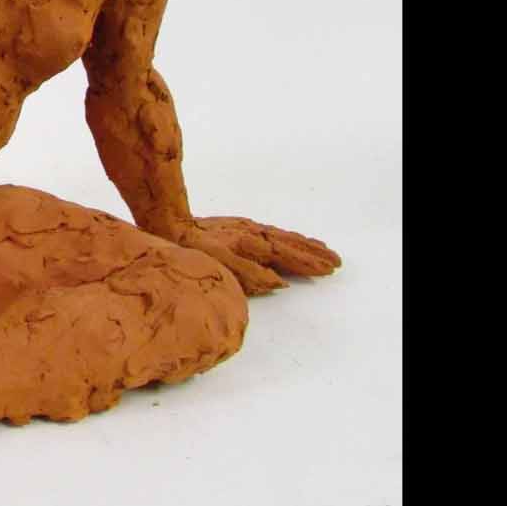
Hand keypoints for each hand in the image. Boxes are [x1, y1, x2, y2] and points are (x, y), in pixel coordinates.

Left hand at [173, 216, 339, 295]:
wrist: (169, 222)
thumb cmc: (191, 248)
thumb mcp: (219, 266)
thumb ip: (251, 275)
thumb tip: (280, 283)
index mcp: (252, 244)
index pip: (288, 256)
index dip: (310, 264)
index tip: (330, 270)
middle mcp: (254, 234)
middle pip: (291, 244)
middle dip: (314, 254)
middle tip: (337, 262)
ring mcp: (246, 229)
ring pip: (283, 237)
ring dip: (304, 244)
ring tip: (323, 250)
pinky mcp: (237, 228)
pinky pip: (271, 233)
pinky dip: (287, 238)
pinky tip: (289, 240)